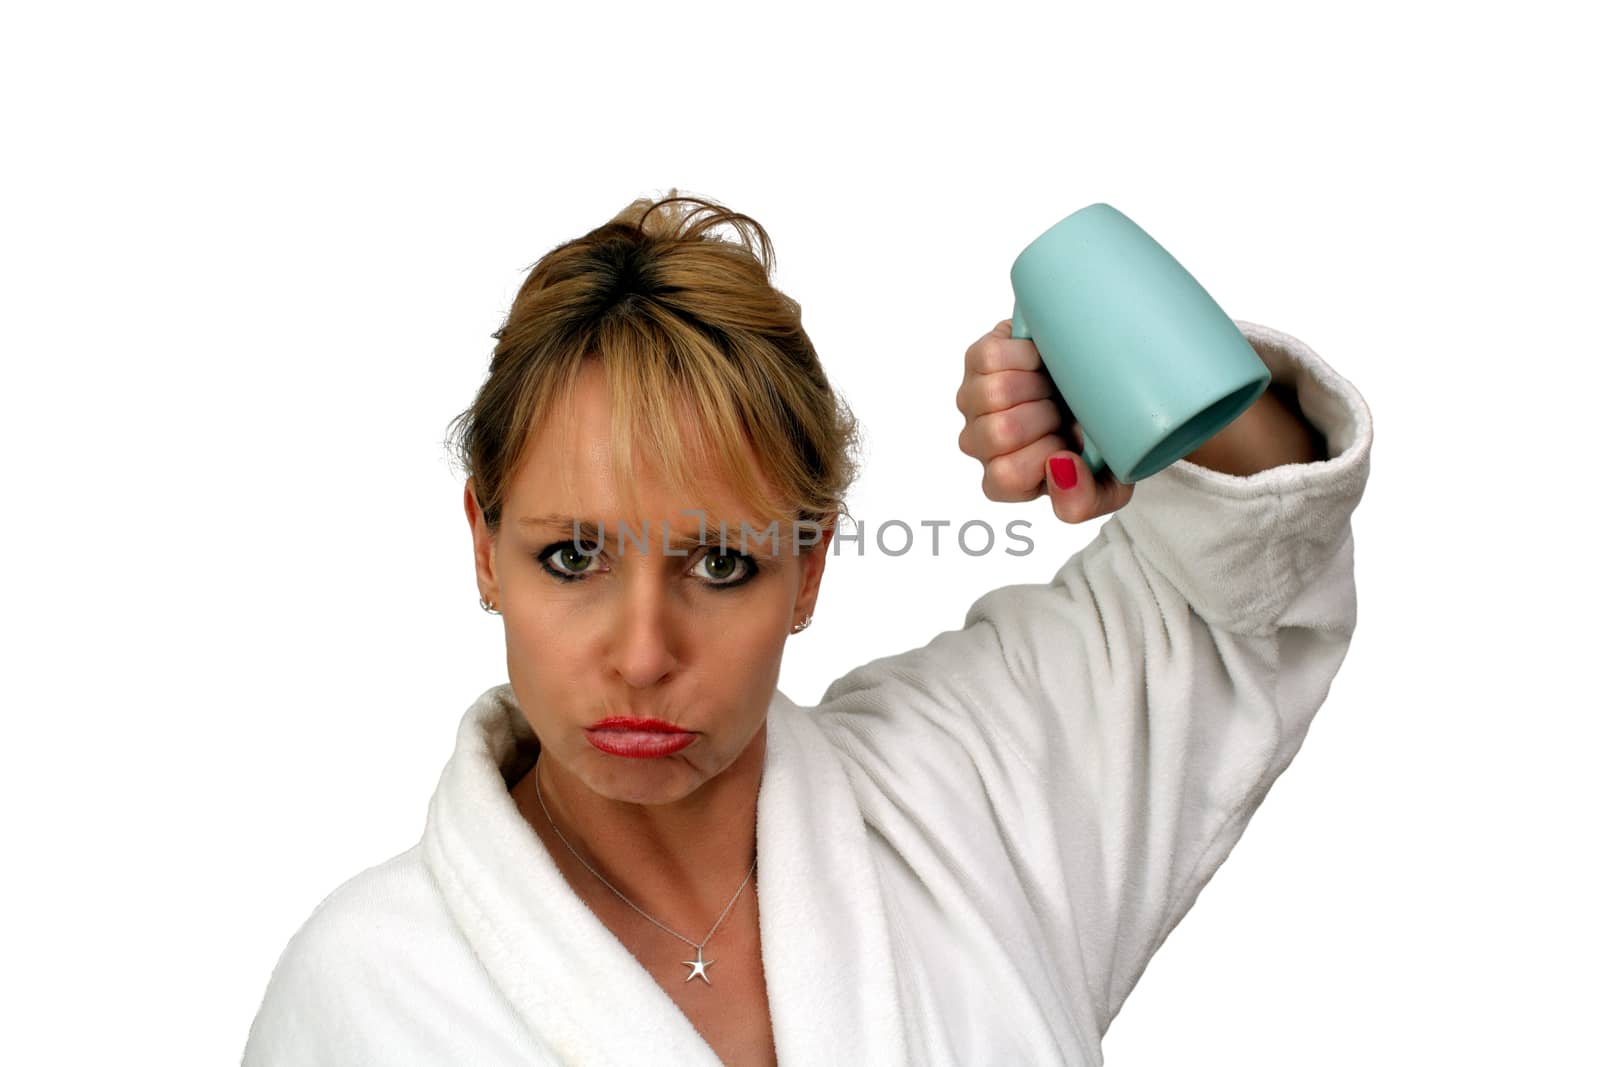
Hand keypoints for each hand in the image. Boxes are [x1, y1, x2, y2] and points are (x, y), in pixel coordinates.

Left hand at [955, 318, 1134, 523]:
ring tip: (1054, 387)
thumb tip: (1060, 468)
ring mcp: (974, 400)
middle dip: (1047, 416)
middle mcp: (981, 442)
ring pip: (995, 394)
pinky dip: (1025, 355)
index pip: (1007, 477)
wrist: (1107, 382)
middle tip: (1066, 410)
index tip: (1073, 441)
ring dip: (1036, 385)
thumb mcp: (1109, 485)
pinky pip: (992, 358)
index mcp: (1005, 479)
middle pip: (1001, 432)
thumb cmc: (1100, 439)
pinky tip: (1041, 362)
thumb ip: (1085, 501)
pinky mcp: (978, 359)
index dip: (1047, 453)